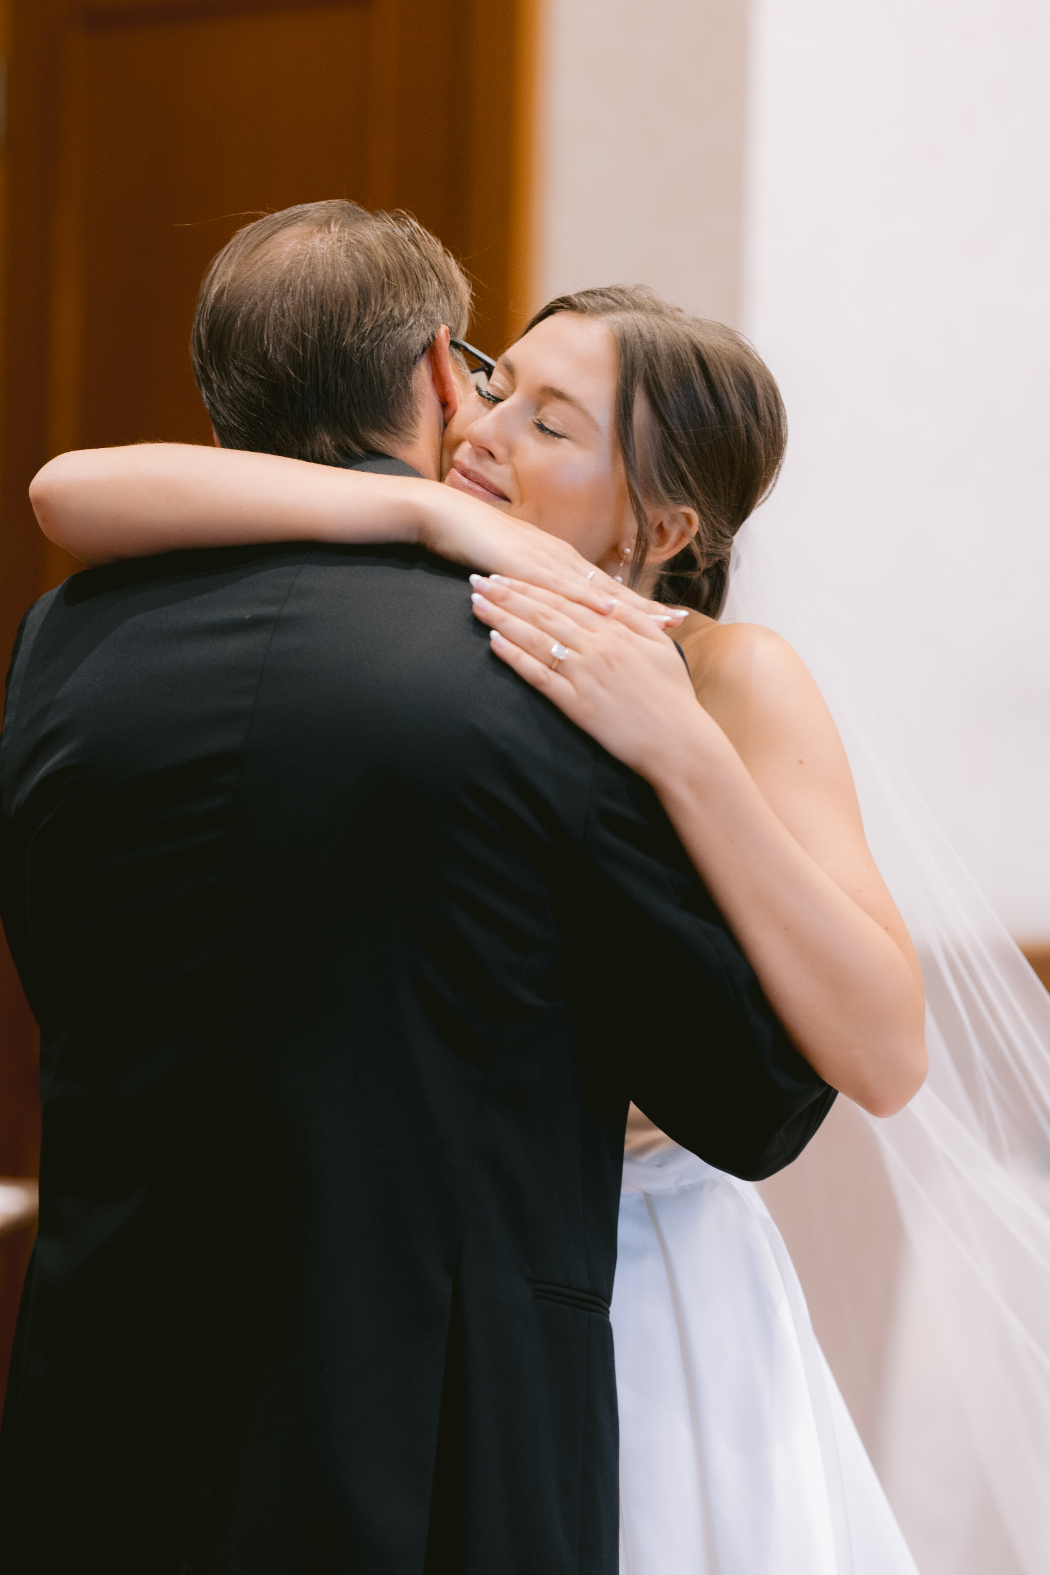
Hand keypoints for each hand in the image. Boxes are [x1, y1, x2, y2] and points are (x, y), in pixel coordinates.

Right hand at [420, 484, 675, 619]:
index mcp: (559, 561)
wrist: (441, 515)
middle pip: (611, 589)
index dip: (636, 606)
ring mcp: (544, 560)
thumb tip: (550, 608)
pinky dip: (585, 599)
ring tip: (658, 623)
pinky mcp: (524, 565)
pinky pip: (559, 586)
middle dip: (644, 609)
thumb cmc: (472, 542)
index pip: (605, 589)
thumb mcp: (509, 568)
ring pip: (595, 589)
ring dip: (628, 607)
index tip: (666, 619)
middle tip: (678, 623)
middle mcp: (560, 559)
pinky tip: (606, 610)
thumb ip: (532, 586)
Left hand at [468, 576, 707, 781]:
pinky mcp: (576, 703)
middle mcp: (596, 646)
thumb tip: (612, 597)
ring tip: (477, 604)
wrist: (678, 742)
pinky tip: (493, 642)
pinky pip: (538, 676)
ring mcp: (584, 674)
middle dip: (507, 595)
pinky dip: (515, 657)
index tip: (505, 574)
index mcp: (615, 631)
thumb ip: (636, 619)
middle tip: (478, 580)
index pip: (564, 600)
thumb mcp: (660, 647)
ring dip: (503, 619)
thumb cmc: (673, 696)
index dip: (532, 586)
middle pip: (543, 614)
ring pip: (535, 638)